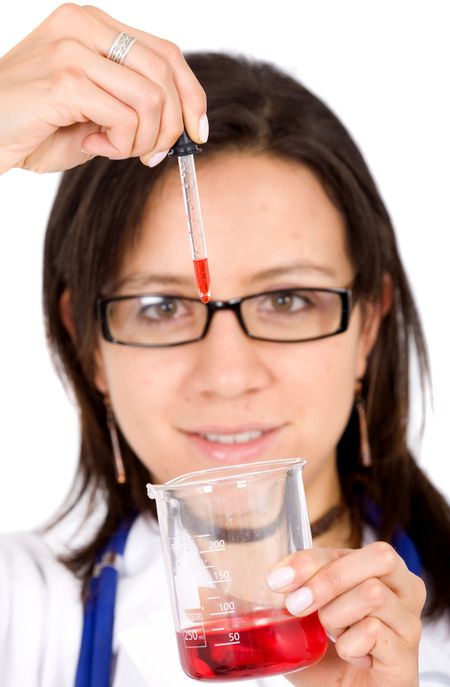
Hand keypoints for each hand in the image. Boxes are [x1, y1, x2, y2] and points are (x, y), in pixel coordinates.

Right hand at [0, 3, 206, 172]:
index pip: (165, 51)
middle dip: (171, 125)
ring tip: (115, 150)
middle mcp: (84, 25)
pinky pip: (124, 117)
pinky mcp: (65, 79)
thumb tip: (180, 124)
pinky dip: (121, 145)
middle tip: (153, 155)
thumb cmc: (37, 126)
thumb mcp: (95, 109)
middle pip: (165, 71)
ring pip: (150, 98)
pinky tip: (94, 147)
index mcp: (93, 25)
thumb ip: (131, 102)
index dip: (191, 94)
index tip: (195, 130)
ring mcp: (73, 48)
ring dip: (143, 140)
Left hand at [267, 541, 425, 686]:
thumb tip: (277, 576)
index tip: (277, 581)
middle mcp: (404, 588)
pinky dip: (349, 646)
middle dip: (328, 579)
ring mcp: (409, 621)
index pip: (345, 549)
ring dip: (336, 617)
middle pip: (377, 557)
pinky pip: (373, 632)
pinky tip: (353, 656)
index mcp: (379, 568)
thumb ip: (297, 589)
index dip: (308, 561)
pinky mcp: (407, 654)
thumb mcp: (309, 614)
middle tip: (297, 606)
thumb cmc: (331, 652)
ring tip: (333, 636)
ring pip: (372, 593)